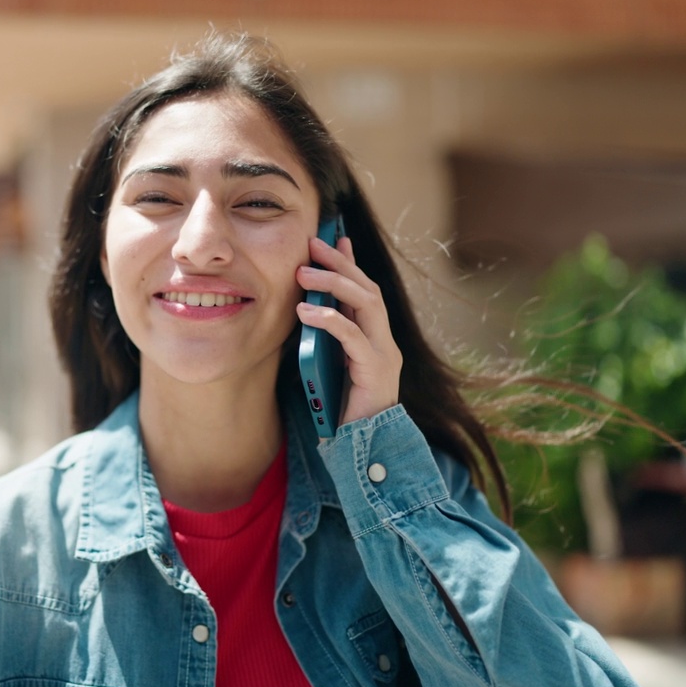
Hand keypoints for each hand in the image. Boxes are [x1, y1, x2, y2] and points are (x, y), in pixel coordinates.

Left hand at [295, 235, 402, 426]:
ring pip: (367, 304)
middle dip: (340, 263)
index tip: (333, 238)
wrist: (361, 448)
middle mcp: (385, 342)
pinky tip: (305, 311)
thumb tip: (300, 312)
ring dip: (334, 283)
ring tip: (302, 272)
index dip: (350, 263)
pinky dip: (329, 319)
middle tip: (313, 244)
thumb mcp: (326, 366)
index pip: (365, 291)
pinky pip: (353, 337)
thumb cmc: (341, 411)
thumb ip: (321, 341)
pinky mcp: (375, 372)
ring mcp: (384, 355)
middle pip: (368, 290)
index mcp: (374, 340)